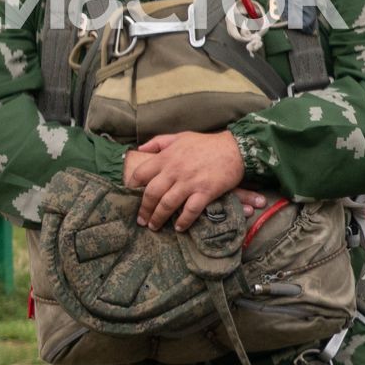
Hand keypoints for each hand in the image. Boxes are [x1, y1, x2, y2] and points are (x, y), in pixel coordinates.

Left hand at [122, 129, 249, 230]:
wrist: (235, 148)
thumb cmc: (207, 143)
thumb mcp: (180, 137)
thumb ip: (158, 142)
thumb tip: (140, 148)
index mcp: (166, 158)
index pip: (141, 173)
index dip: (132, 185)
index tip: (129, 194)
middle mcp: (174, 171)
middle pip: (151, 194)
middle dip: (144, 209)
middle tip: (140, 220)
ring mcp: (189, 182)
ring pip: (167, 204)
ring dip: (158, 218)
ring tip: (153, 226)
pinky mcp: (205, 192)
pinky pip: (190, 210)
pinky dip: (183, 221)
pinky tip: (179, 227)